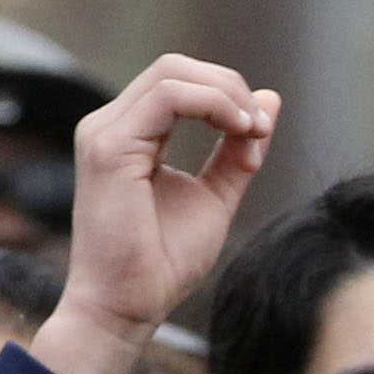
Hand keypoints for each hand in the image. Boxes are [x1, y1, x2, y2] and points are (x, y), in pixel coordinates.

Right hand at [41, 58, 279, 373]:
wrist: (128, 306)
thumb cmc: (162, 262)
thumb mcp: (215, 198)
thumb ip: (237, 152)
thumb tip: (269, 102)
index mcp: (129, 134)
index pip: (179, 82)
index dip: (227, 94)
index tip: (261, 131)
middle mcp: (110, 125)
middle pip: (175, 67)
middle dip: (229, 87)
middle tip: (261, 126)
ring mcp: (104, 132)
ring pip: (171, 73)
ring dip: (225, 94)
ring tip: (253, 130)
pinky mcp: (109, 146)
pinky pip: (166, 97)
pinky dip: (211, 104)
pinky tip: (238, 129)